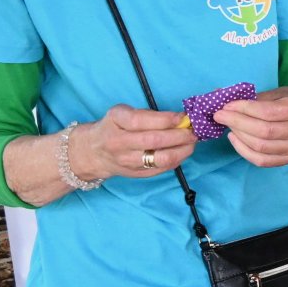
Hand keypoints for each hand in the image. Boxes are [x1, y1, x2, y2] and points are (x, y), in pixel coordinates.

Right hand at [75, 104, 196, 180]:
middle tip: (193, 130)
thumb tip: (179, 118)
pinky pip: (162, 168)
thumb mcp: (122, 112)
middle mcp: (119, 143)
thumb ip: (146, 115)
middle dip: (180, 135)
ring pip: (161, 158)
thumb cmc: (113, 127)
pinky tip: (183, 151)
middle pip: (155, 141)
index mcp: (116, 121)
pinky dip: (178, 159)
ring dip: (183, 150)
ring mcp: (128, 161)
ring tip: (192, 142)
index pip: (142, 121)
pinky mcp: (137, 174)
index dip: (166, 119)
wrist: (94, 152)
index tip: (182, 117)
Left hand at [216, 87, 287, 167]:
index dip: (244, 109)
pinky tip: (236, 139)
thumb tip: (223, 95)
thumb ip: (255, 97)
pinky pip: (263, 161)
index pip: (268, 112)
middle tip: (220, 116)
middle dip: (237, 123)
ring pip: (261, 147)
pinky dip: (244, 151)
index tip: (227, 106)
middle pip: (264, 132)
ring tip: (229, 126)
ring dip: (239, 136)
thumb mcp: (281, 93)